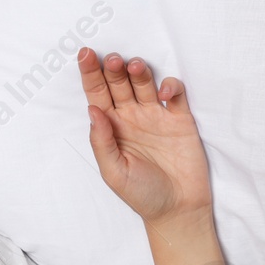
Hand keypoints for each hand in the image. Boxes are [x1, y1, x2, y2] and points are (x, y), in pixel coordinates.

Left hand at [77, 48, 214, 225]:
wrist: (178, 210)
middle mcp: (132, 117)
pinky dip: (170, 86)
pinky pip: (174, 94)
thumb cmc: (142, 194)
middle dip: (113, 69)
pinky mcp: (180, 119)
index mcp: (111, 127)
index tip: (84, 54)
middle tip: (112, 60)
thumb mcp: (114, 172)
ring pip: (144, 83)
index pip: (97, 94)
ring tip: (134, 65)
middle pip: (119, 83)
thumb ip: (102, 141)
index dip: (90, 73)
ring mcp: (156, 116)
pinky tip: (163, 93)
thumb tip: (92, 109)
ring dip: (138, 71)